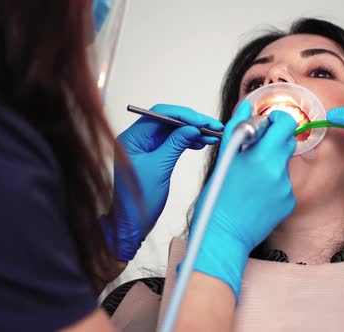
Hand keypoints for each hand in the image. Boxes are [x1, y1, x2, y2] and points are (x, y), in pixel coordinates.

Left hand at [109, 104, 222, 260]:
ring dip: (191, 132)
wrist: (132, 224)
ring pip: (171, 131)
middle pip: (167, 120)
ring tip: (211, 136)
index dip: (184, 115)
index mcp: (131, 138)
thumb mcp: (160, 169)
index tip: (203, 122)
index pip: (160, 115)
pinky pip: (171, 142)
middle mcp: (136, 139)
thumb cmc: (138, 201)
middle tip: (212, 127)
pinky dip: (186, 142)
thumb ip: (175, 145)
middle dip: (191, 123)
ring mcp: (144, 147)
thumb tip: (192, 128)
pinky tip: (200, 143)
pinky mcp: (152, 156)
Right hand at [191, 100, 297, 297]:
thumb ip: (237, 129)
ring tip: (249, 179)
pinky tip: (255, 194)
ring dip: (270, 164)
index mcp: (262, 156)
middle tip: (253, 150)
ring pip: (283, 163)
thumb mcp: (224, 159)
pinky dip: (272, 184)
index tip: (266, 124)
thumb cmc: (217, 200)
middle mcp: (279, 171)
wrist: (224, 236)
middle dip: (273, 140)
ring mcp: (286, 188)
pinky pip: (284, 183)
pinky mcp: (289, 202)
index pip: (285, 123)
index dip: (277, 119)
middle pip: (287, 141)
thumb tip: (246, 107)